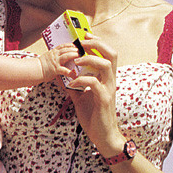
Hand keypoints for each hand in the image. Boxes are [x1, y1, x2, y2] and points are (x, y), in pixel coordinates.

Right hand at [39, 43, 78, 80]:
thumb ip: (55, 55)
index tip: (75, 45)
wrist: (35, 70)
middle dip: (74, 49)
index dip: (70, 45)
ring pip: (66, 56)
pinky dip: (70, 73)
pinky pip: (65, 70)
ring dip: (73, 55)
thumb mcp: (48, 56)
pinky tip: (74, 75)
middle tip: (80, 50)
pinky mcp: (56, 69)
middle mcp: (55, 55)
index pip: (63, 46)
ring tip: (79, 55)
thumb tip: (61, 55)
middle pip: (66, 49)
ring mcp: (56, 62)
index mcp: (53, 52)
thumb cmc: (41, 65)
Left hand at [66, 34, 125, 155]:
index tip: (85, 36)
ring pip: (107, 65)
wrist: (103, 136)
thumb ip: (73, 86)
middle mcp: (110, 81)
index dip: (97, 42)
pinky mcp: (105, 100)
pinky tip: (72, 84)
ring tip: (76, 61)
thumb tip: (60, 76)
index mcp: (106, 78)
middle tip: (82, 42)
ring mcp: (109, 90)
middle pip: (112, 54)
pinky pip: (95, 84)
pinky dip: (82, 80)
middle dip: (97, 44)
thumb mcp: (80, 98)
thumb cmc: (94, 116)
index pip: (107, 54)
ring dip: (90, 60)